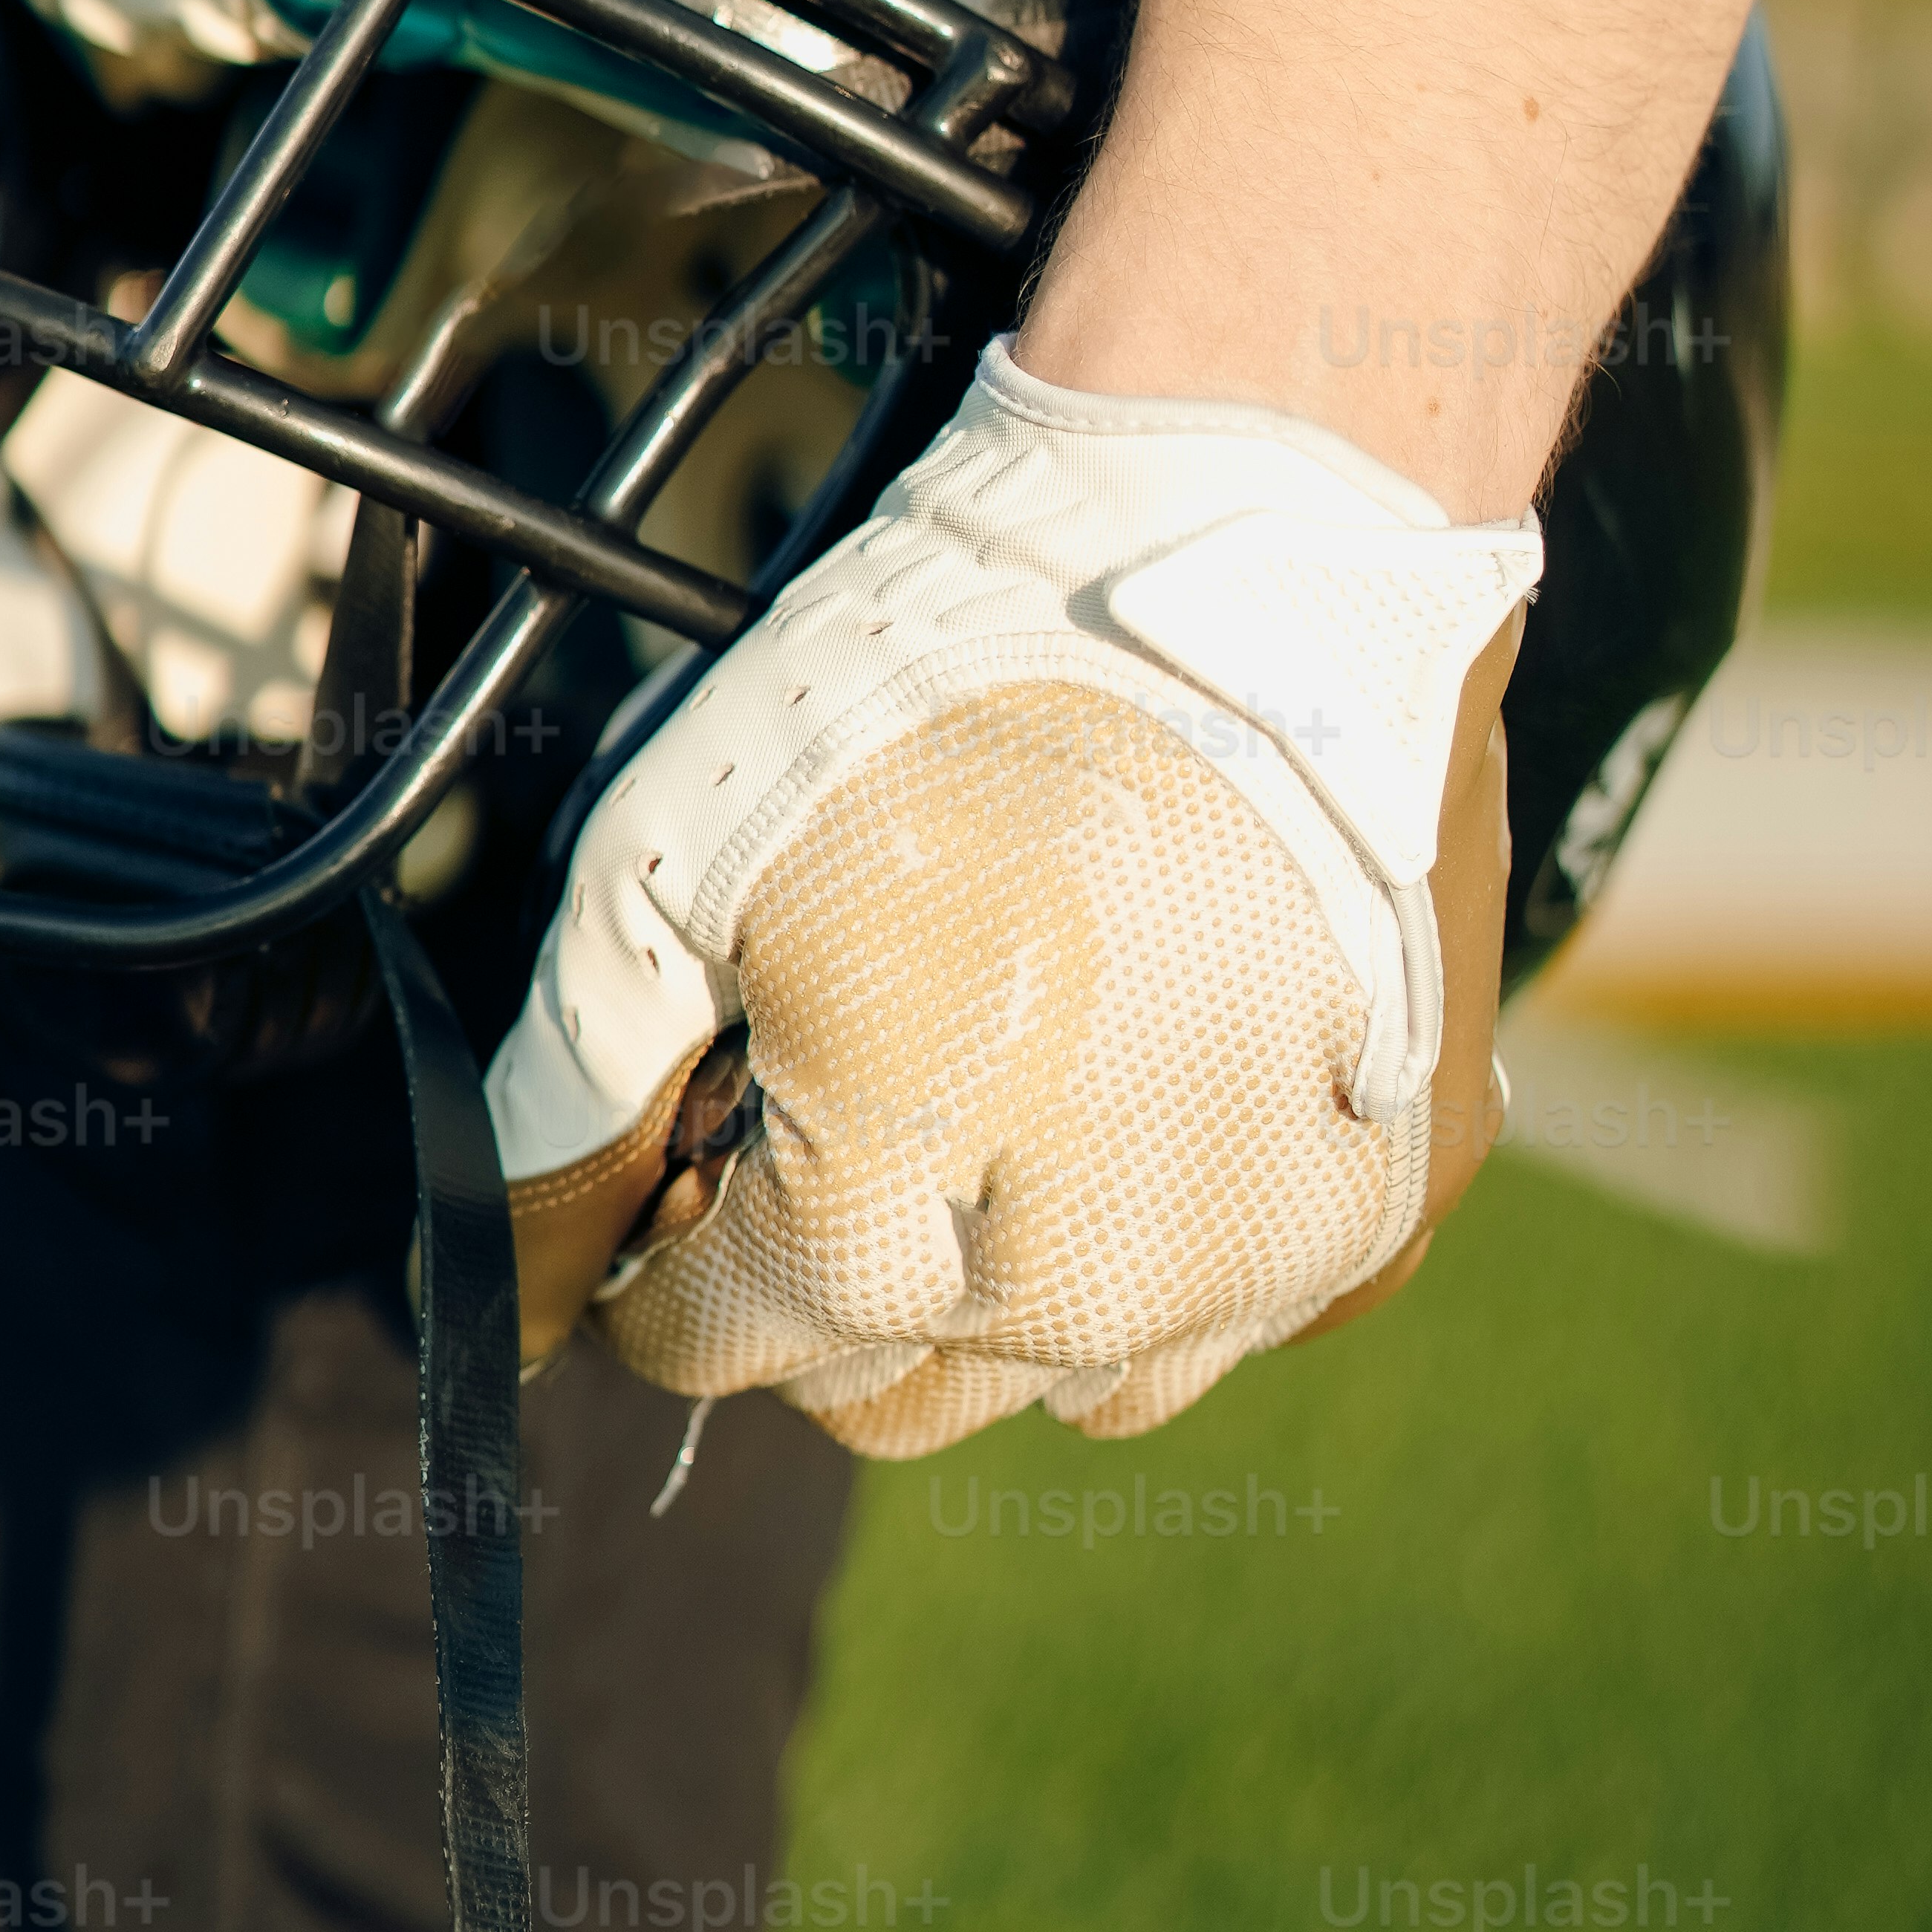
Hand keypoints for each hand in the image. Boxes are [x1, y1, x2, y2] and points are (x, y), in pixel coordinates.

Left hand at [486, 350, 1535, 1457]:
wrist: (1249, 538)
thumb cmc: (945, 674)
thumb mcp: (672, 850)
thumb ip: (580, 1084)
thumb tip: (523, 1262)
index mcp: (900, 1210)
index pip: (722, 1345)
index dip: (670, 1255)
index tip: (688, 1158)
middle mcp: (1100, 1282)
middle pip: (890, 1393)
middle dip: (829, 1280)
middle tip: (843, 1092)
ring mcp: (1275, 1253)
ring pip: (1081, 1378)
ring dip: (1013, 1285)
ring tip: (1002, 1087)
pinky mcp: (1407, 1190)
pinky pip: (1255, 1309)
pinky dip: (1188, 1236)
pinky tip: (1155, 1082)